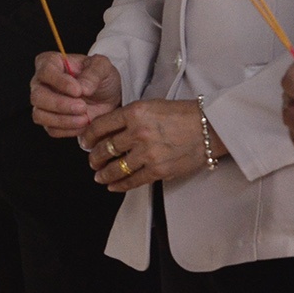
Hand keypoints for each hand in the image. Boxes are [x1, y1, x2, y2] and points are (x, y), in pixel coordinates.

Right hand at [30, 53, 120, 137]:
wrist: (107, 96)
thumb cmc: (100, 76)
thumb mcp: (103, 67)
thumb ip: (93, 73)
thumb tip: (82, 87)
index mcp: (51, 62)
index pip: (46, 71)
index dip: (60, 82)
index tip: (78, 90)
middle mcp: (41, 83)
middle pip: (37, 96)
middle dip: (60, 104)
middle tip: (82, 107)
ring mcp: (43, 104)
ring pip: (40, 115)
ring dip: (63, 120)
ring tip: (84, 118)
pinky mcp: (49, 121)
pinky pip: (51, 130)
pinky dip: (68, 130)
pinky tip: (83, 124)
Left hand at [82, 100, 219, 192]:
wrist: (209, 127)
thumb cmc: (182, 114)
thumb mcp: (151, 106)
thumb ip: (130, 117)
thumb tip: (108, 129)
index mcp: (135, 112)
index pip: (101, 125)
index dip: (88, 136)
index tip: (84, 141)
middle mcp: (138, 132)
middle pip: (105, 148)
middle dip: (93, 157)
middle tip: (91, 160)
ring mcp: (148, 153)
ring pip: (116, 167)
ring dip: (103, 174)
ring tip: (98, 176)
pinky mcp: (158, 170)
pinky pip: (133, 180)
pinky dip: (119, 185)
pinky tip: (113, 186)